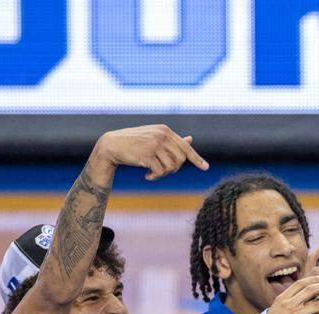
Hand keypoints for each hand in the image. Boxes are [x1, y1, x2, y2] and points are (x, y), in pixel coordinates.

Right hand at [91, 125, 208, 180]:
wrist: (112, 145)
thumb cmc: (134, 142)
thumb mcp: (154, 138)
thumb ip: (172, 141)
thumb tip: (190, 139)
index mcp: (165, 130)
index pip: (185, 147)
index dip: (196, 159)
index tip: (206, 168)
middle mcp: (161, 135)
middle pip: (180, 160)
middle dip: (173, 169)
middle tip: (161, 171)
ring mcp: (154, 144)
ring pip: (171, 167)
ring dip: (163, 174)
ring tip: (153, 173)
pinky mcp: (147, 154)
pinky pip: (160, 171)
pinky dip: (155, 177)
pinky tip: (147, 176)